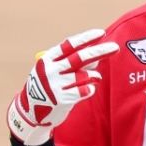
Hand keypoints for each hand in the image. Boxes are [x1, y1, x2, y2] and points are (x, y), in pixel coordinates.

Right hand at [7, 28, 118, 145]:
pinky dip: (90, 89)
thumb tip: (96, 56)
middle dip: (99, 51)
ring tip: (95, 77)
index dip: (86, 38)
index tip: (100, 33)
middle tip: (115, 47)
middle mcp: (51, 70)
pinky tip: (87, 89)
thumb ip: (71, 62)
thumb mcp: (52, 70)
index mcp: (47, 59)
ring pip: (84, 75)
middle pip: (79, 58)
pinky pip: (85, 90)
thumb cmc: (47, 86)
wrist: (31, 112)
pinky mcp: (62, 99)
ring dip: (94, 75)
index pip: (69, 45)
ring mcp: (56, 85)